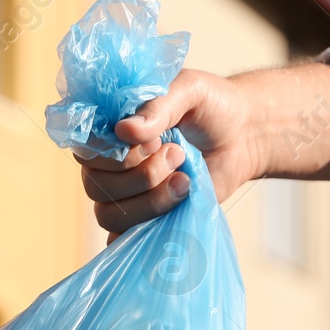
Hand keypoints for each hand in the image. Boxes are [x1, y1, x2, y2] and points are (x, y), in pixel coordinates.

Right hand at [77, 70, 260, 235]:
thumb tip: (124, 130)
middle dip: (142, 175)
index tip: (154, 141)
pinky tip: (176, 207)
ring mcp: (124, 196)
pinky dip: (147, 229)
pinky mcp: (143, 220)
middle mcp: (108, 166)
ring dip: (151, 201)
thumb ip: (158, 106)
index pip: (86, 152)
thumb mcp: (189, 91)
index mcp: (109, 130)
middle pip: (96, 187)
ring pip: (110, 215)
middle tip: (177, 154)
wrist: (243, 137)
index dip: (117, 154)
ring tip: (184, 181)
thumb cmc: (211, 108)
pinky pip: (123, 239)